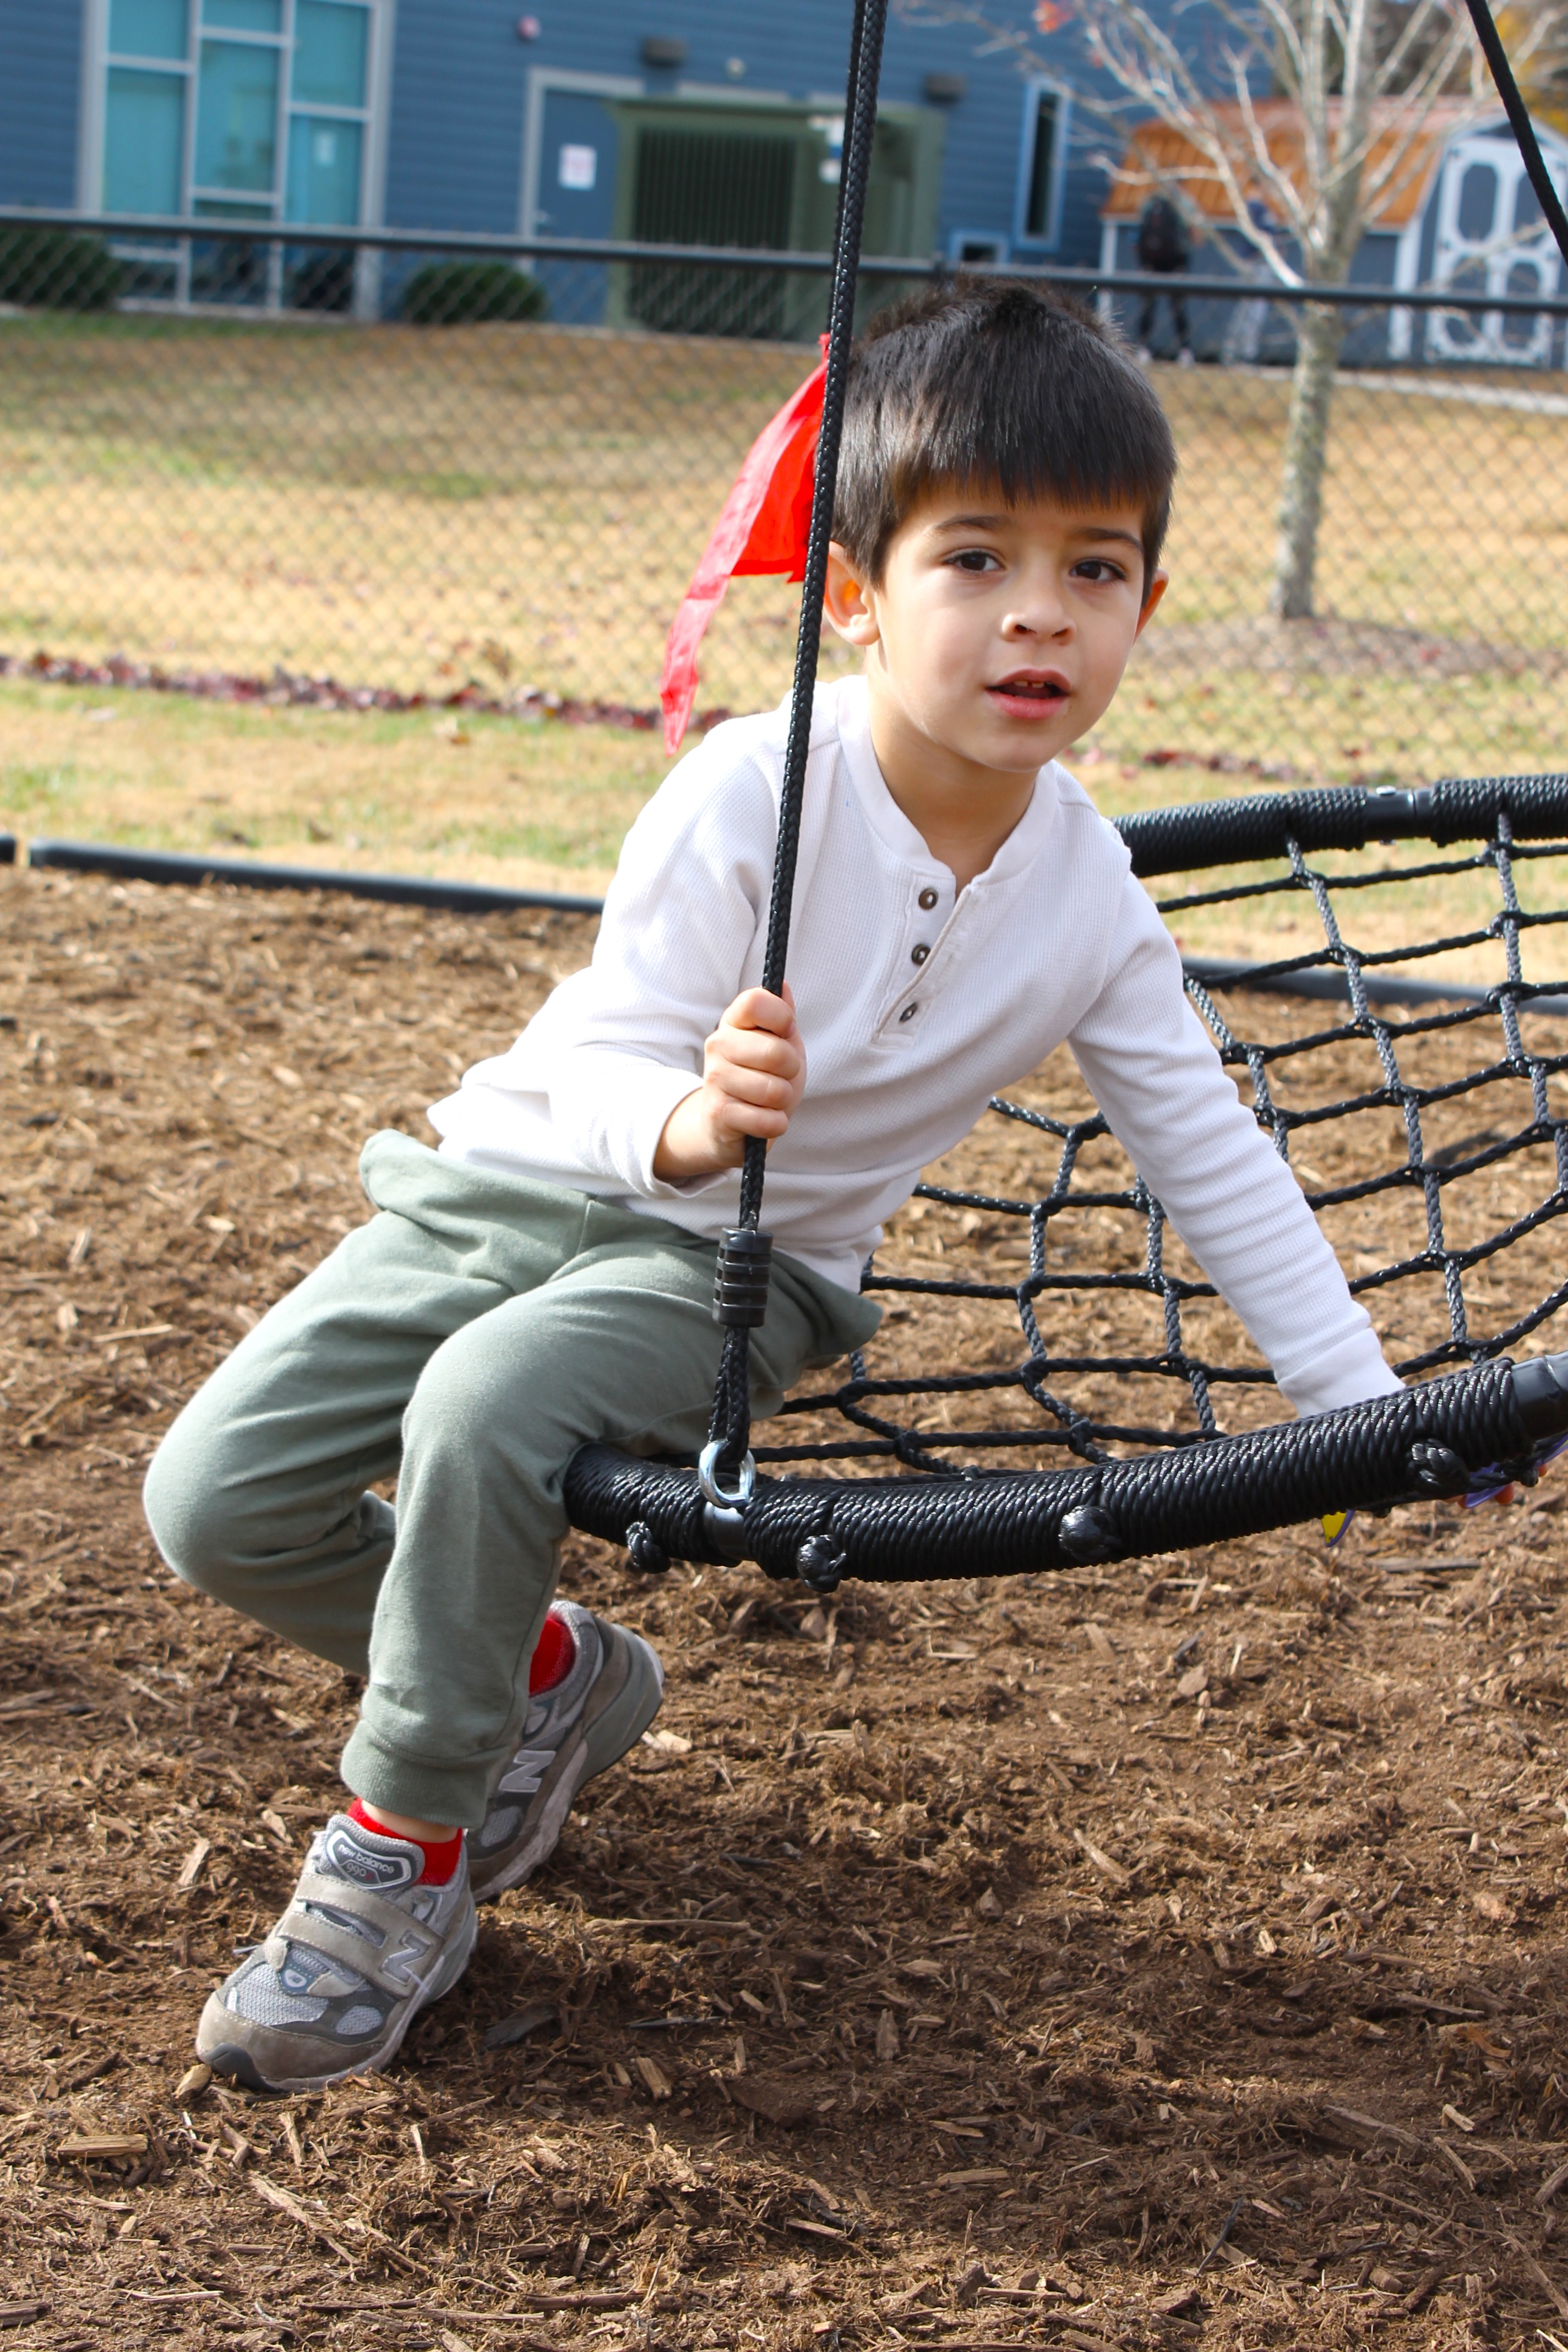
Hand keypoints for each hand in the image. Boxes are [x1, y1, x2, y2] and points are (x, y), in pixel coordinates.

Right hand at [654, 985, 805, 1181]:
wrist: (727, 1124)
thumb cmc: (759, 1078)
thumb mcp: (777, 1043)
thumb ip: (782, 1016)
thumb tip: (783, 986)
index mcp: (733, 1021)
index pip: (755, 1002)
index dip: (781, 1017)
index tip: (785, 1032)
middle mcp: (718, 1044)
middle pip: (776, 1052)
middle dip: (791, 1070)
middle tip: (779, 1076)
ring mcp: (715, 1079)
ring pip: (775, 1091)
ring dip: (782, 1100)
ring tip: (768, 1100)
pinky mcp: (718, 1114)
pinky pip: (767, 1121)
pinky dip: (775, 1124)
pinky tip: (762, 1119)